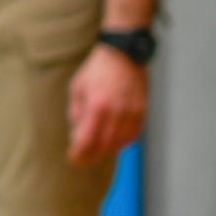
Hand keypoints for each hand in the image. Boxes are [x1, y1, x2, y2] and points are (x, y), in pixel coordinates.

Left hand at [67, 44, 147, 165]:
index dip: (79, 154)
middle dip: (91, 157)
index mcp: (97, 106)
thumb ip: (76, 113)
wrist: (123, 54)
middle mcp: (116, 112)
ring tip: (96, 152)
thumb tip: (77, 135)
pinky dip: (122, 143)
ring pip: (120, 143)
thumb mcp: (77, 88)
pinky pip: (133, 135)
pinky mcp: (142, 111)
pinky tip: (113, 142)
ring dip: (106, 151)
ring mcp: (132, 113)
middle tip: (82, 160)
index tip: (73, 159)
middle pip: (104, 146)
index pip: (87, 140)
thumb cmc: (96, 70)